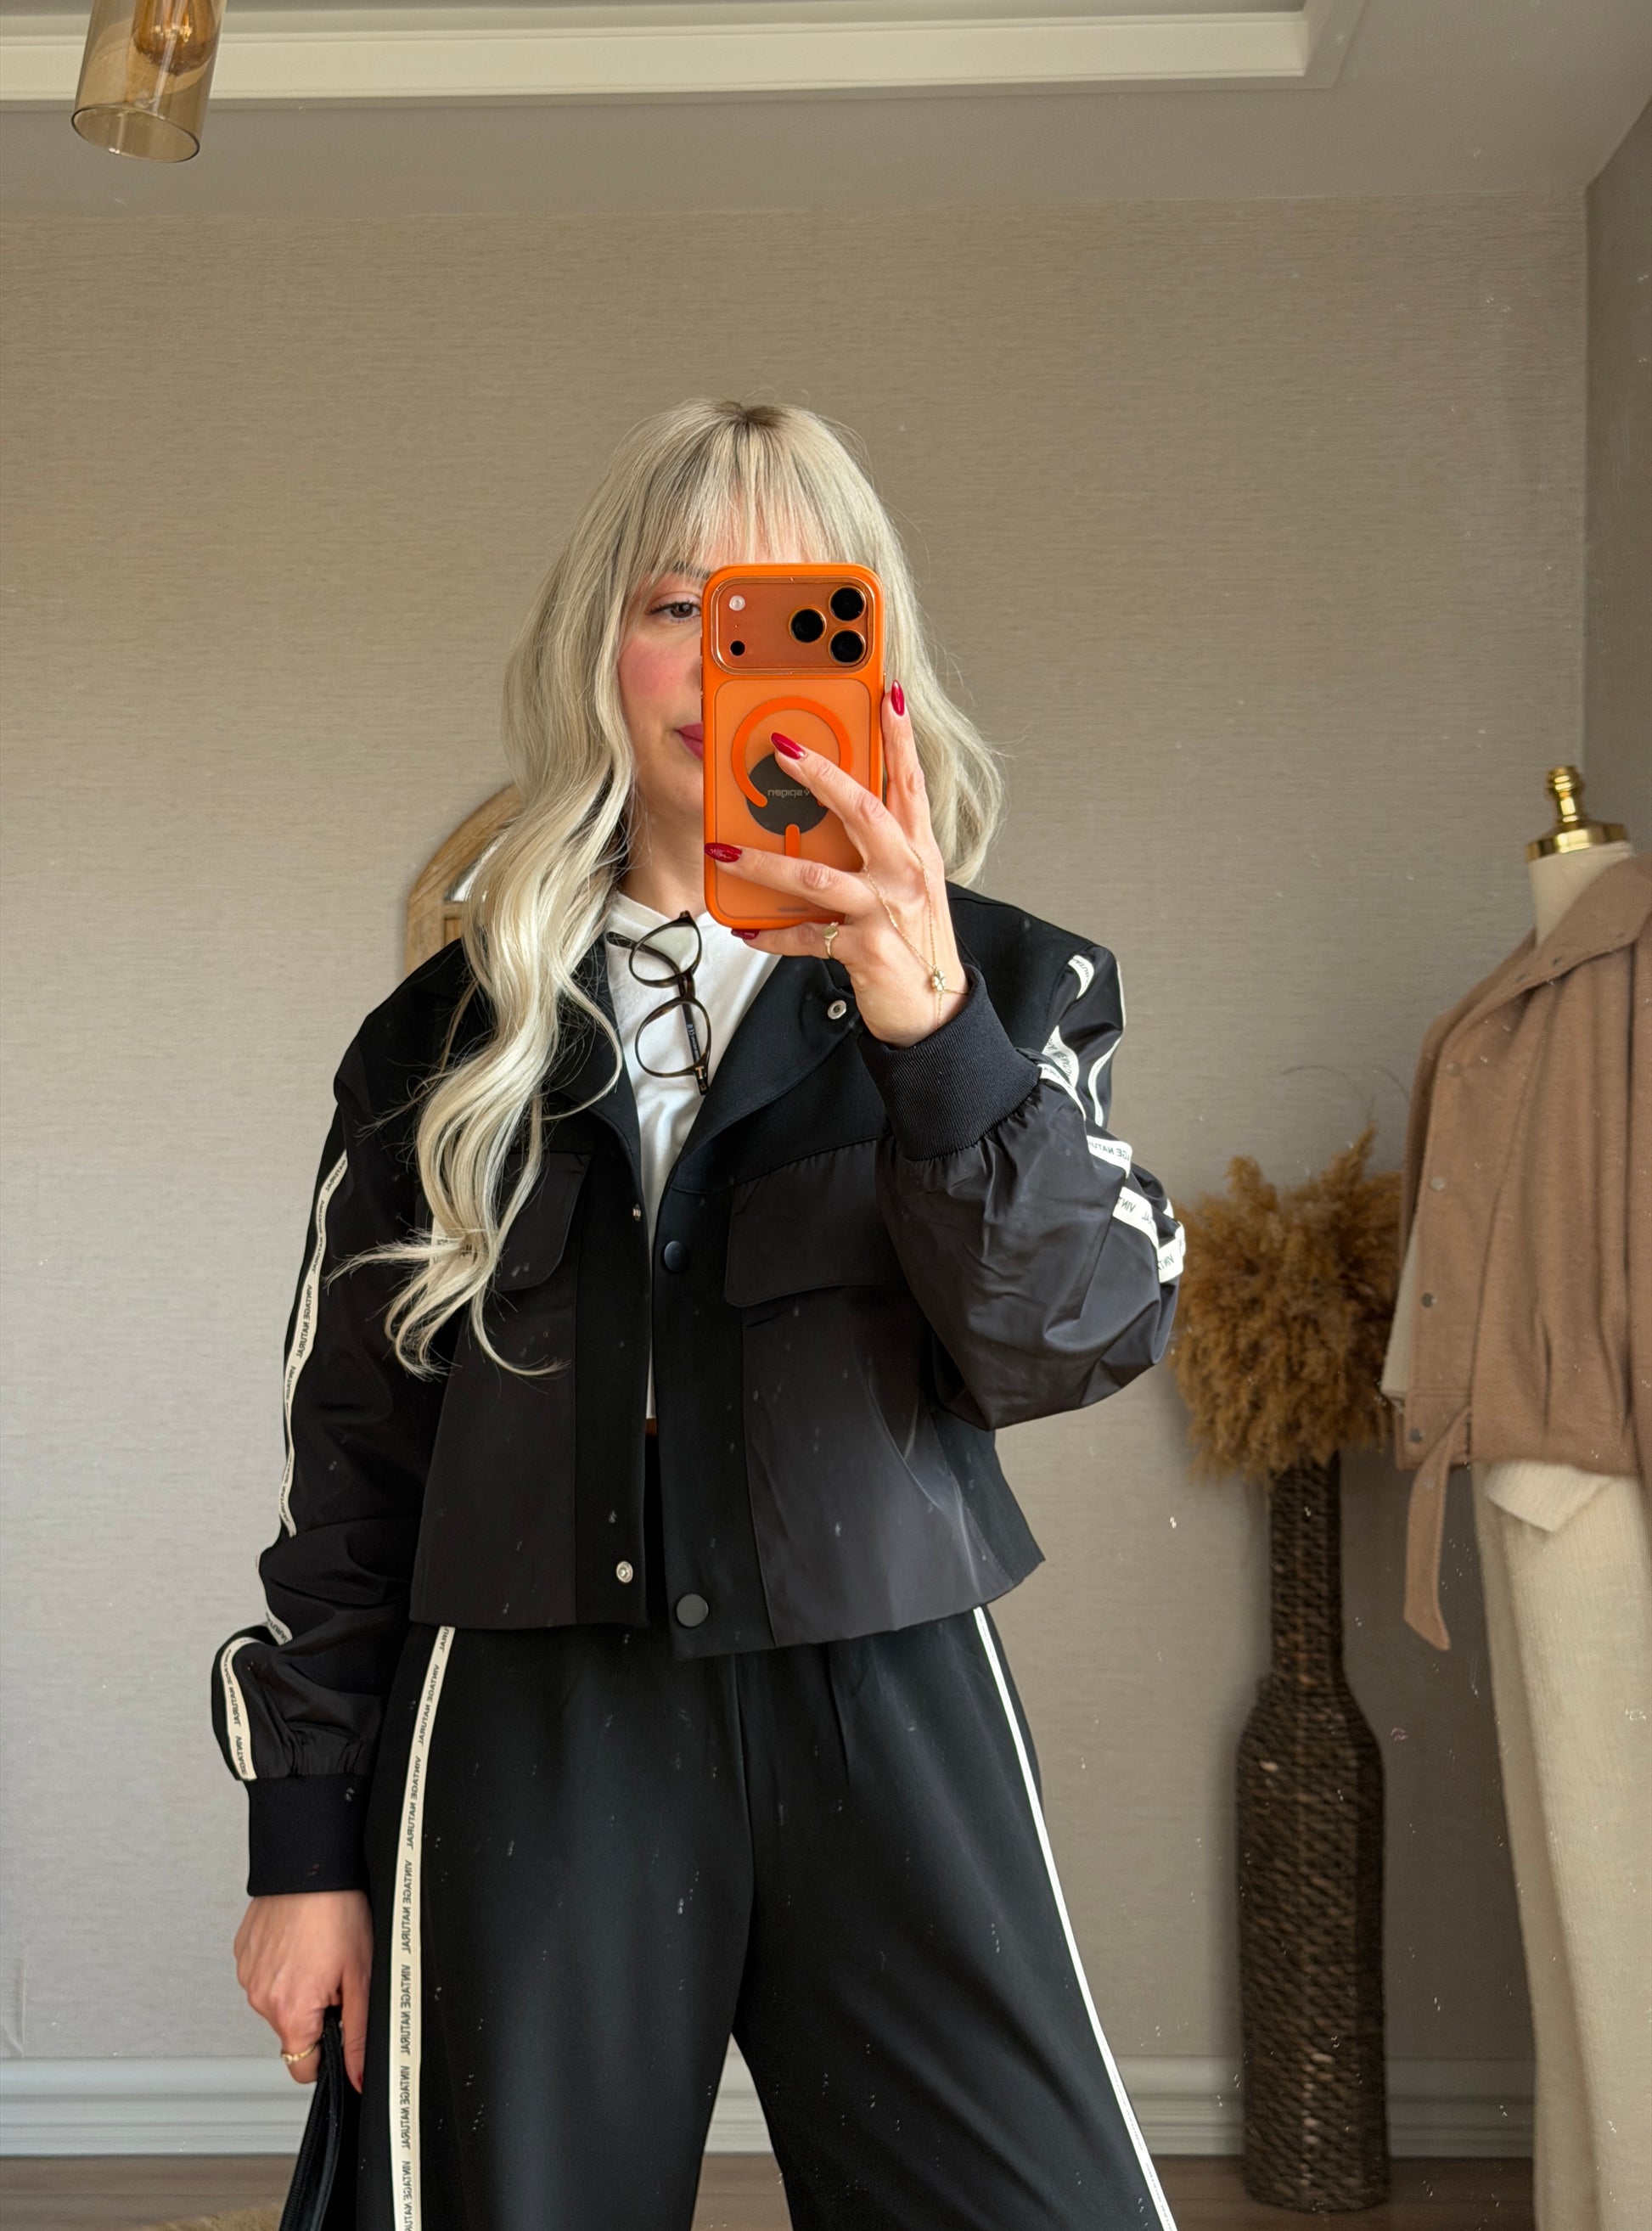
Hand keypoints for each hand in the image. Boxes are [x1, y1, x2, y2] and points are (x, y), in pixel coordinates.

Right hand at [233, 1890, 371, 2093]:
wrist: (310, 1865)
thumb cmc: (338, 1912)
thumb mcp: (361, 1977)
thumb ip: (357, 2034)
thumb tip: (356, 2076)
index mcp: (289, 2011)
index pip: (302, 2067)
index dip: (327, 2052)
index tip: (340, 2027)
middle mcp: (260, 1998)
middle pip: (292, 2030)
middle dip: (316, 2013)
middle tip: (335, 1974)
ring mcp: (248, 1975)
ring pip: (278, 2002)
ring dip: (298, 1987)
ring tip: (318, 1951)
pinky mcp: (242, 1954)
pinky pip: (265, 1975)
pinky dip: (283, 1966)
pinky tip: (300, 1941)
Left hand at [705, 683, 966, 1046]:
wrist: (935, 1011)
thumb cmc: (913, 939)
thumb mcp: (906, 883)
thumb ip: (877, 844)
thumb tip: (824, 808)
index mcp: (917, 849)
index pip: (910, 780)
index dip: (899, 735)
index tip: (888, 691)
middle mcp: (906, 872)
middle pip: (863, 810)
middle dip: (820, 776)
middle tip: (781, 747)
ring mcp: (887, 911)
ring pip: (818, 877)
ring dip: (764, 863)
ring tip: (722, 851)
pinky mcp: (867, 951)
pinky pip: (806, 938)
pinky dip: (771, 934)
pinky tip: (743, 928)